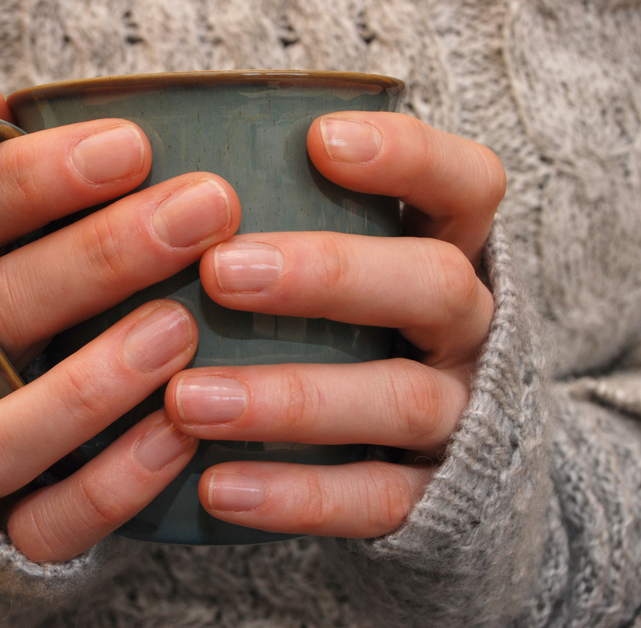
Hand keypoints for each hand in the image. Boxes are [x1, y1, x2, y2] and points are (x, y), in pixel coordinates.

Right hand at [0, 74, 241, 561]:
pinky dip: (110, 484)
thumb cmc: (7, 310)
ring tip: (180, 329)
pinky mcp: (11, 528)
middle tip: (205, 210)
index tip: (133, 144)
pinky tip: (179, 433)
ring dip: (88, 385)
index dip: (39, 178)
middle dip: (100, 256)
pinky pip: (47, 524)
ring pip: (2, 437)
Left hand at [164, 111, 504, 538]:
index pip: (466, 185)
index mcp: (453, 253)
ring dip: (291, 397)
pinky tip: (215, 487)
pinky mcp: (438, 498)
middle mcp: (469, 329)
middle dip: (329, 274)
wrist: (456, 464)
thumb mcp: (352, 267)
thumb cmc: (365, 332)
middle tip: (220, 272)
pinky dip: (297, 495)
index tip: (318, 139)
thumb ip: (293, 222)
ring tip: (188, 400)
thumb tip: (171, 181)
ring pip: (401, 399)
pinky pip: (377, 500)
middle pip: (434, 285)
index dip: (408, 156)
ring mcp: (464, 415)